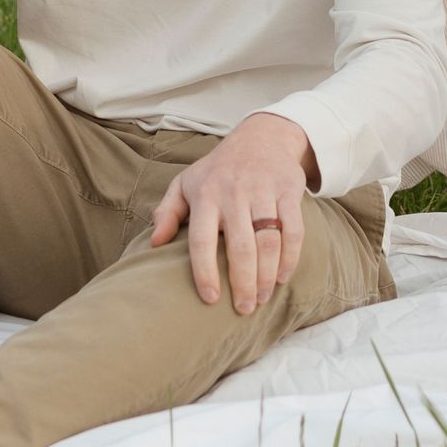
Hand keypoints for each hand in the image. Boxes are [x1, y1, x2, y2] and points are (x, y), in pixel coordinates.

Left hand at [148, 112, 312, 312]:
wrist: (261, 136)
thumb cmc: (218, 170)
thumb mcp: (186, 183)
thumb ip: (168, 212)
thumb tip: (153, 244)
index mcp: (205, 194)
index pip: (202, 239)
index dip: (205, 272)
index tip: (210, 299)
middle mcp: (234, 192)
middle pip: (241, 246)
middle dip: (243, 283)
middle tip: (243, 309)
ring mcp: (264, 190)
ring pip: (269, 241)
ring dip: (267, 275)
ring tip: (261, 298)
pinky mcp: (289, 190)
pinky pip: (293, 229)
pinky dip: (290, 257)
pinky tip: (282, 277)